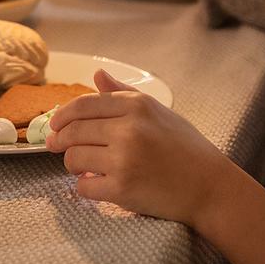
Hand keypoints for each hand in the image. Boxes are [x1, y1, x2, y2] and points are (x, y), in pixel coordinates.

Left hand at [46, 69, 242, 224]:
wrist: (210, 187)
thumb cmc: (186, 148)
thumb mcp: (158, 111)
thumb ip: (124, 93)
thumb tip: (96, 75)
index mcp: (136, 105)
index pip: (84, 105)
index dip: (62, 115)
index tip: (54, 124)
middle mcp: (128, 128)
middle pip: (74, 131)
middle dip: (59, 140)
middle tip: (55, 146)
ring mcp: (124, 159)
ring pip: (74, 158)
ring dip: (72, 164)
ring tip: (81, 167)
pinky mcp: (122, 188)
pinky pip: (84, 186)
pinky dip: (84, 186)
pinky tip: (94, 184)